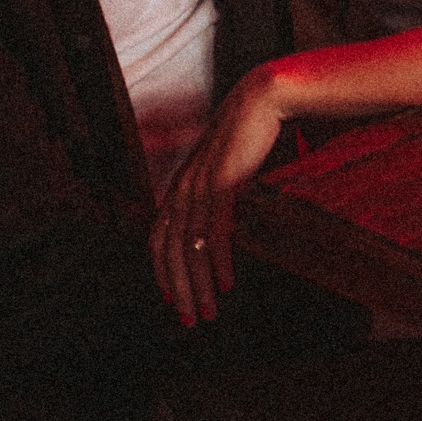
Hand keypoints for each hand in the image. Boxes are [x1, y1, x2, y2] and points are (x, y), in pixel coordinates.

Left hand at [150, 67, 285, 325]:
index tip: (173, 300)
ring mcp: (202, 183)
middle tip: (191, 320)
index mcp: (181, 185)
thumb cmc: (247, 137)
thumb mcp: (225, 171)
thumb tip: (224, 231)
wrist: (262, 100)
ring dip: (199, 283)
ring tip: (210, 311)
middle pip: (172, 249)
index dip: (162, 271)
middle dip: (179, 288)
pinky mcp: (224, 180)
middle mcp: (184, 187)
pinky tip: (226, 282)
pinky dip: (219, 259)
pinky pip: (217, 228)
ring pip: (193, 245)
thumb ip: (217, 198)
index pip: (159, 237)